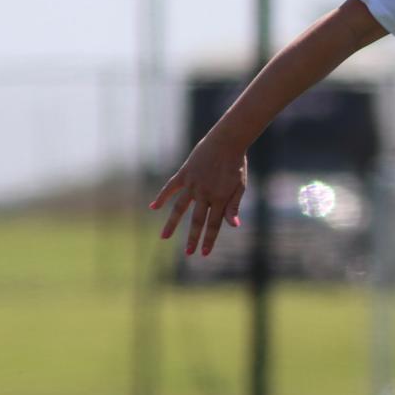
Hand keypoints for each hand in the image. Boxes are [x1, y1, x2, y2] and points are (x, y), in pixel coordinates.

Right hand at [151, 138, 247, 255]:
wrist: (227, 141)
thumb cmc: (237, 164)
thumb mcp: (240, 186)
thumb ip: (234, 206)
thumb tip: (233, 226)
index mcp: (221, 198)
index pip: (214, 224)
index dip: (209, 240)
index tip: (204, 253)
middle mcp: (205, 193)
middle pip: (197, 220)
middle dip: (192, 238)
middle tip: (188, 253)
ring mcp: (193, 184)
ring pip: (180, 207)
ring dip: (172, 224)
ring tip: (164, 237)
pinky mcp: (184, 173)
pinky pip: (170, 187)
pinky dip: (162, 197)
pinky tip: (153, 207)